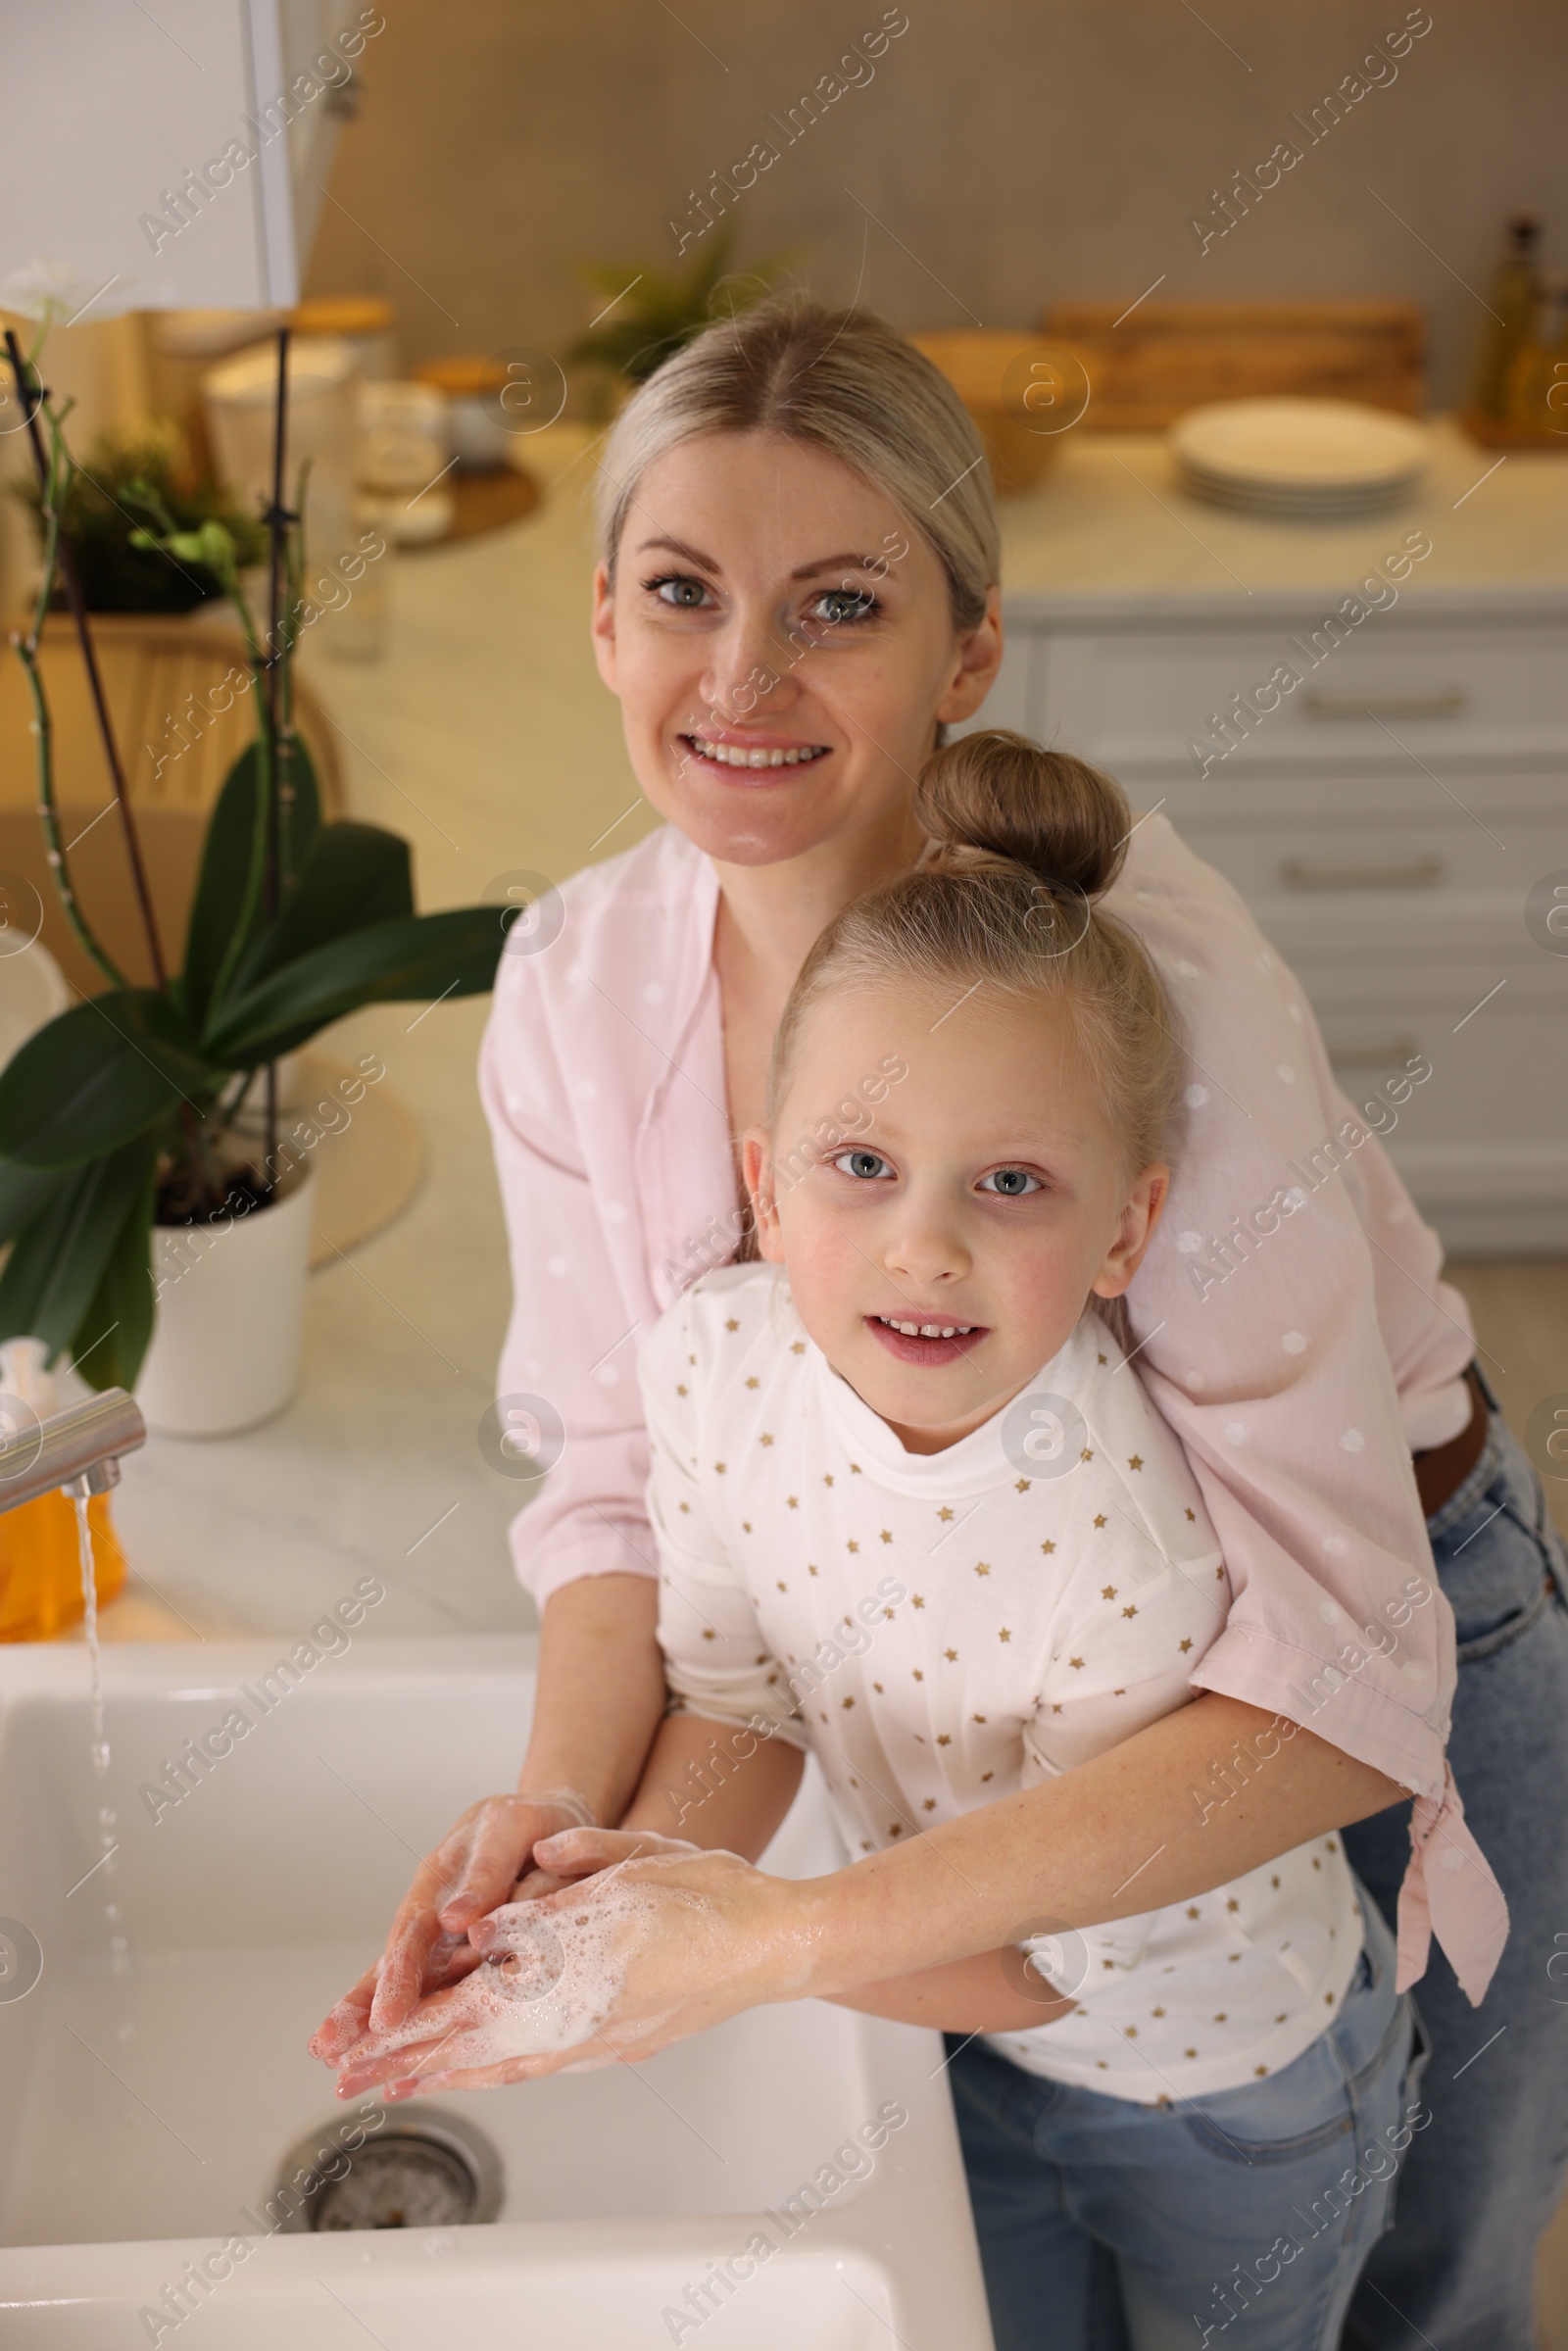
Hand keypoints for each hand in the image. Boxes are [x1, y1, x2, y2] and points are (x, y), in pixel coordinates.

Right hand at [308, 1789, 594, 2062]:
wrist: (552, 1820)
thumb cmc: (532, 1823)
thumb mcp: (512, 1831)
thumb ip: (487, 1873)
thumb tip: (454, 1920)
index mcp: (440, 1877)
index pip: (413, 1933)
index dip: (399, 1977)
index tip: (385, 2019)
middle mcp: (433, 1911)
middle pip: (391, 1963)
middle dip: (359, 2007)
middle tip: (327, 2048)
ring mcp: (444, 1936)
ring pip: (406, 1982)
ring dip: (368, 2020)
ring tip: (331, 2058)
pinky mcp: (464, 1954)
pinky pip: (438, 1988)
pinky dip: (413, 2018)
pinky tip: (392, 2054)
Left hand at [329, 1827, 801, 2098]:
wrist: (777, 1942)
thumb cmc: (712, 1895)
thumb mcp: (630, 1865)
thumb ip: (566, 1875)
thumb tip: (508, 1894)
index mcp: (572, 1973)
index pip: (467, 2008)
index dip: (408, 2027)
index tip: (361, 2045)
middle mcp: (578, 2021)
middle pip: (476, 2050)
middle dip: (410, 2064)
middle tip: (354, 2081)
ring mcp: (601, 2041)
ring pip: (509, 2065)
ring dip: (450, 2073)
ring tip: (403, 2085)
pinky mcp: (622, 2044)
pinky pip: (544, 2064)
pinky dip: (502, 2070)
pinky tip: (491, 2072)